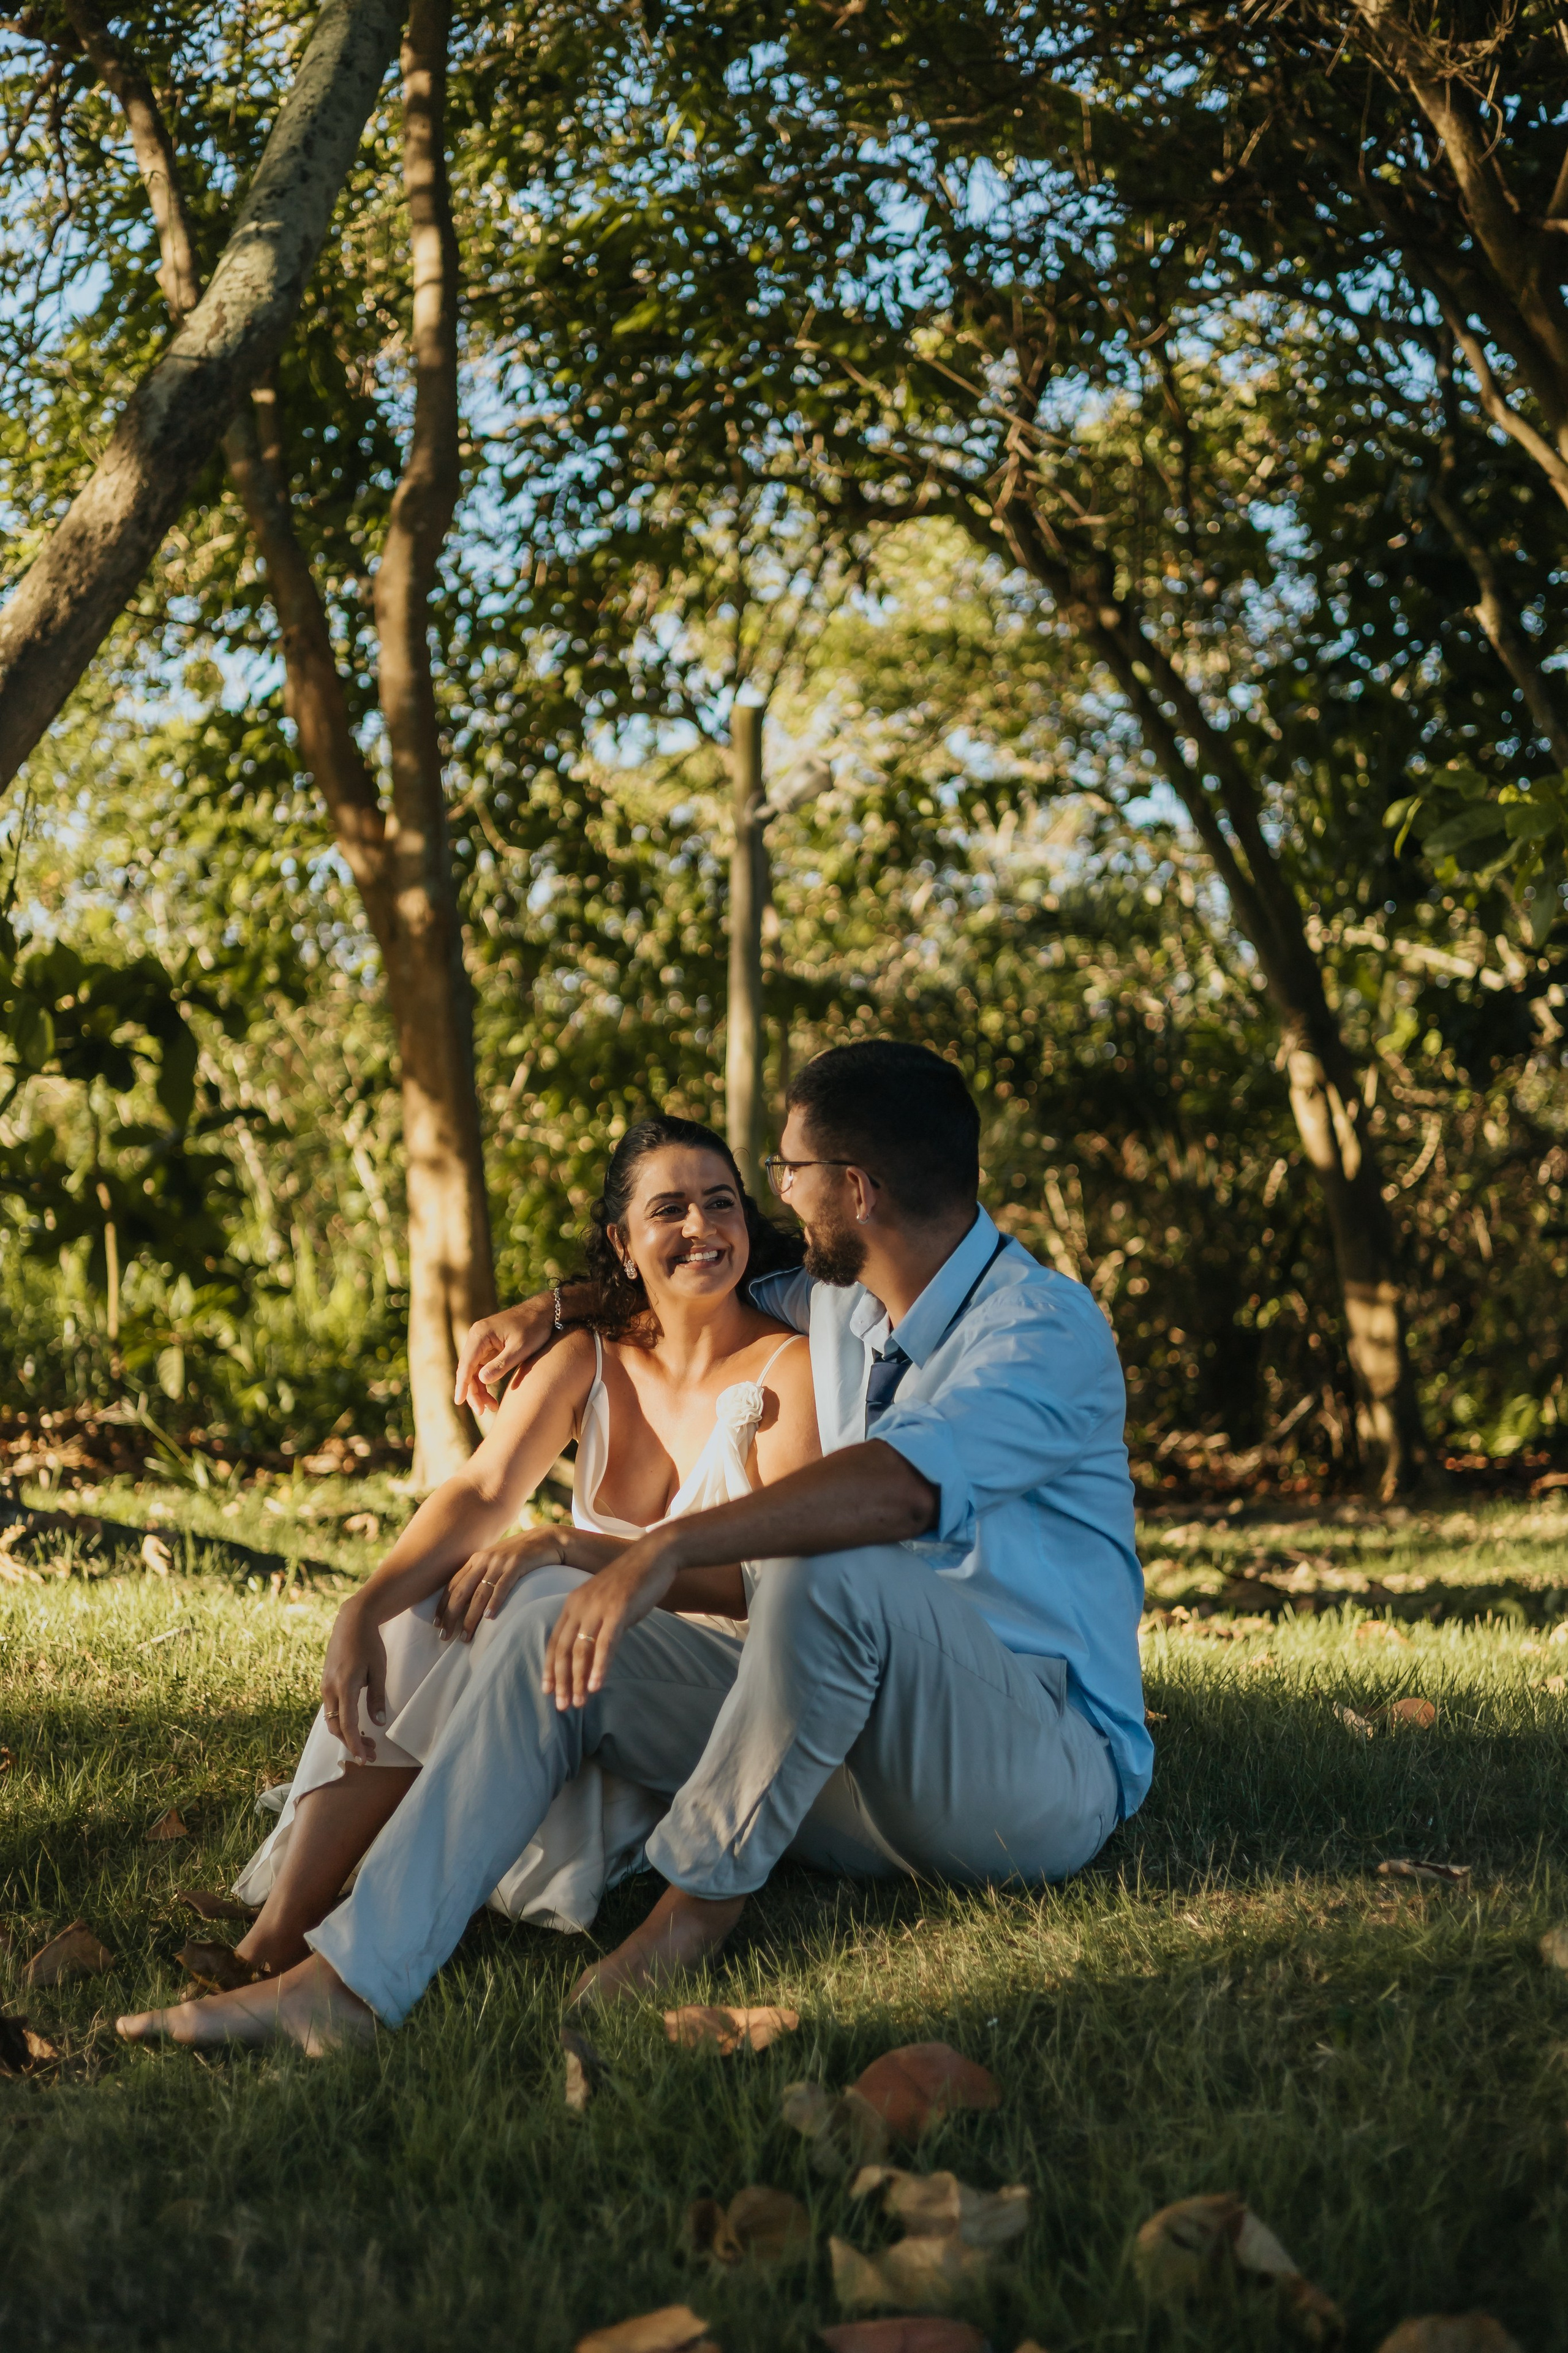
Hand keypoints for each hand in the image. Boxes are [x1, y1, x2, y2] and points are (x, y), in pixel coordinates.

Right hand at [320, 1597, 387, 1764]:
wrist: (351, 1621)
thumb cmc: (369, 1643)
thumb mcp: (379, 1669)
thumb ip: (377, 1697)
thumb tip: (377, 1723)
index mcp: (344, 1685)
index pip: (347, 1724)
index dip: (355, 1744)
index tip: (364, 1759)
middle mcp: (330, 1688)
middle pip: (336, 1726)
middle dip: (352, 1743)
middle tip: (371, 1755)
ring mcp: (325, 1685)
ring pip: (332, 1719)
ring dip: (347, 1733)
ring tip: (368, 1742)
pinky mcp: (326, 1683)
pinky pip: (331, 1709)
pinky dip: (342, 1721)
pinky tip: (356, 1725)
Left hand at [435, 1526, 568, 1642]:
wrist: (547, 1539)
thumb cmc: (521, 1554)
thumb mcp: (497, 1561)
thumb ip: (482, 1574)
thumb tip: (468, 1598)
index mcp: (476, 1559)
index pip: (453, 1585)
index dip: (443, 1606)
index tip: (437, 1625)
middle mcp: (484, 1560)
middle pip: (461, 1592)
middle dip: (451, 1616)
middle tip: (445, 1637)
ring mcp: (500, 1562)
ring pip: (479, 1593)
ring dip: (471, 1617)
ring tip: (466, 1636)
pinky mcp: (517, 1564)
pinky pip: (502, 1586)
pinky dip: (494, 1602)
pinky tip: (489, 1617)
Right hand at [453, 1299, 554, 1415]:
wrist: (545, 1312)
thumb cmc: (534, 1328)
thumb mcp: (520, 1349)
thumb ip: (501, 1364)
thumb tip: (482, 1380)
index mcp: (480, 1334)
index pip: (466, 1364)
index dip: (462, 1385)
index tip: (459, 1402)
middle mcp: (476, 1337)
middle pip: (467, 1369)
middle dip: (473, 1392)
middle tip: (482, 1411)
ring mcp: (482, 1341)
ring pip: (474, 1370)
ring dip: (479, 1389)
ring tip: (490, 1408)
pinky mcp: (489, 1346)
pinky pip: (481, 1367)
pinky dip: (485, 1381)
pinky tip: (491, 1396)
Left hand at [542, 1533, 681, 1709]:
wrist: (654, 1556)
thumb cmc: (632, 1581)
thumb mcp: (606, 1603)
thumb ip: (596, 1624)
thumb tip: (592, 1653)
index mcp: (573, 1604)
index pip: (555, 1641)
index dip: (550, 1668)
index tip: (548, 1691)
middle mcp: (580, 1606)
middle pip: (564, 1649)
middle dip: (561, 1680)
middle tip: (562, 1706)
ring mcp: (598, 1607)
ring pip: (581, 1650)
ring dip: (578, 1679)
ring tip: (579, 1702)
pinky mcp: (618, 1610)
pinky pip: (605, 1644)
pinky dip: (599, 1667)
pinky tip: (596, 1686)